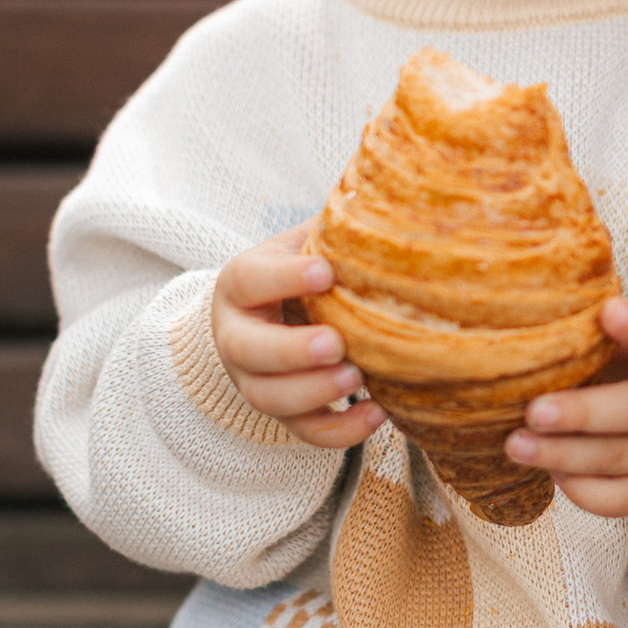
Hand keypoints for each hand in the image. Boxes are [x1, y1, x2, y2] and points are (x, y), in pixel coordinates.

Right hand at [210, 226, 383, 450]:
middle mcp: (237, 335)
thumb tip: (391, 196)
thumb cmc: (304, 270)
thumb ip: (335, 225)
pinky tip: (378, 414)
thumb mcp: (307, 241)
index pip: (249, 279)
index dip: (283, 278)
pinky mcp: (284, 412)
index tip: (325, 271)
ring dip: (314, 393)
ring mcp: (255, 379)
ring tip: (357, 377)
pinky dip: (341, 431)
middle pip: (248, 350)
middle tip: (336, 343)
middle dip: (291, 351)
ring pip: (269, 398)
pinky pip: (304, 432)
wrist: (277, 314)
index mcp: (241, 284)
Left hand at [504, 297, 627, 517]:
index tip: (609, 311)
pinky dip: (578, 489)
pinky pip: (615, 499)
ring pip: (616, 458)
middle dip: (581, 414)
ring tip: (516, 446)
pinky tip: (550, 471)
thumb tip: (533, 314)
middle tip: (535, 411)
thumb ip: (596, 334)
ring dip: (562, 454)